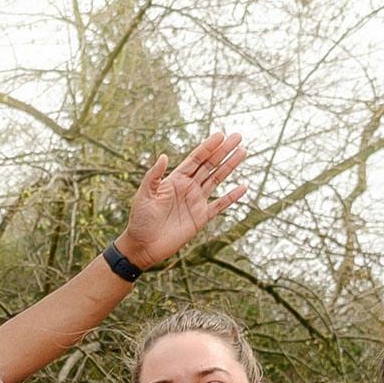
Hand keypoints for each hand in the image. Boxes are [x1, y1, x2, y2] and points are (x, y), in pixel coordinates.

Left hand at [117, 132, 247, 268]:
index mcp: (175, 180)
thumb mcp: (144, 196)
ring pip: (217, 179)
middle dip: (223, 151)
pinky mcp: (201, 217)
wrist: (142, 247)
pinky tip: (243, 187)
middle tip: (238, 136)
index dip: (208, 147)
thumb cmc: (139, 221)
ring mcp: (195, 202)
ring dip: (229, 166)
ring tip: (242, 151)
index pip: (195, 159)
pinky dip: (231, 197)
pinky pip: (220, 205)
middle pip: (209, 165)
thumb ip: (153, 176)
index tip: (221, 135)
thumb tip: (164, 156)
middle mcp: (188, 188)